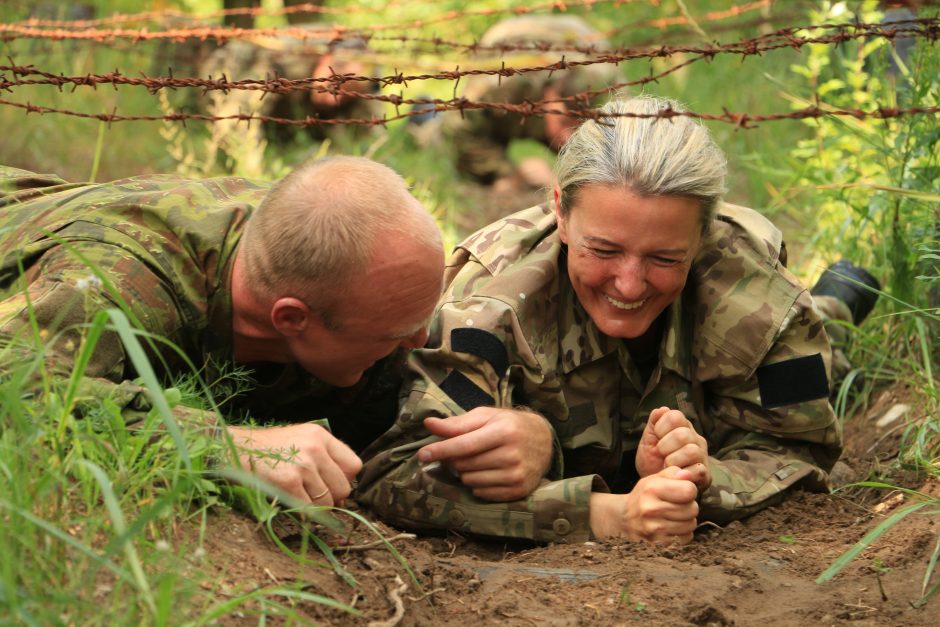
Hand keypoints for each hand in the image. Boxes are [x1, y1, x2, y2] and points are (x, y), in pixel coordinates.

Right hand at [227, 423, 361, 506]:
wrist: (231, 447)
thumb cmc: (266, 448)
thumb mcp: (299, 440)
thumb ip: (323, 459)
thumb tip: (343, 495)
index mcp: (321, 435)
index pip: (354, 465)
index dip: (345, 480)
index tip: (331, 486)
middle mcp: (316, 448)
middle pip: (344, 487)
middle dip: (332, 498)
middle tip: (313, 497)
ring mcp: (303, 465)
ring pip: (327, 502)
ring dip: (315, 508)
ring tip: (297, 498)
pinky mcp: (288, 481)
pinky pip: (308, 509)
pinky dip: (301, 514)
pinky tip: (289, 503)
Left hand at [417, 407, 552, 501]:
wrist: (543, 440)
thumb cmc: (508, 424)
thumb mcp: (485, 416)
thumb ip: (457, 423)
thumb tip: (429, 424)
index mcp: (504, 431)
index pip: (465, 445)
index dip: (441, 450)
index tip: (422, 455)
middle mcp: (512, 455)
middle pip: (464, 464)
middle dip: (453, 459)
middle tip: (458, 451)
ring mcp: (516, 475)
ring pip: (470, 480)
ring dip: (465, 472)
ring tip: (478, 460)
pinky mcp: (517, 491)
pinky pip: (481, 493)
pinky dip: (477, 484)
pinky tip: (487, 471)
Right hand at [589, 466, 698, 543]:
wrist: (623, 519)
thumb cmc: (644, 496)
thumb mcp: (654, 479)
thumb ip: (673, 473)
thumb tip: (689, 475)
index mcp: (652, 489)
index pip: (689, 491)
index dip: (689, 490)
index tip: (681, 491)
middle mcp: (651, 509)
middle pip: (692, 509)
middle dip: (689, 506)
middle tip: (677, 505)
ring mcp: (654, 528)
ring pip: (690, 524)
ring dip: (686, 520)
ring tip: (673, 516)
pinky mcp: (658, 543)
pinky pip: (684, 538)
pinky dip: (681, 533)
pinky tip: (671, 528)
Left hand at [635, 406, 710, 490]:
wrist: (657, 487)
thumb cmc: (653, 461)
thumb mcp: (648, 441)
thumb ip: (653, 423)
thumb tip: (661, 409)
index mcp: (682, 427)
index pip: (675, 416)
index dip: (660, 427)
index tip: (656, 438)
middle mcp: (695, 439)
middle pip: (682, 434)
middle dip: (664, 446)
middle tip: (660, 454)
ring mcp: (702, 457)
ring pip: (691, 451)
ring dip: (673, 460)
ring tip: (666, 465)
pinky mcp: (705, 475)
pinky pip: (698, 470)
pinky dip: (682, 473)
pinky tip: (674, 474)